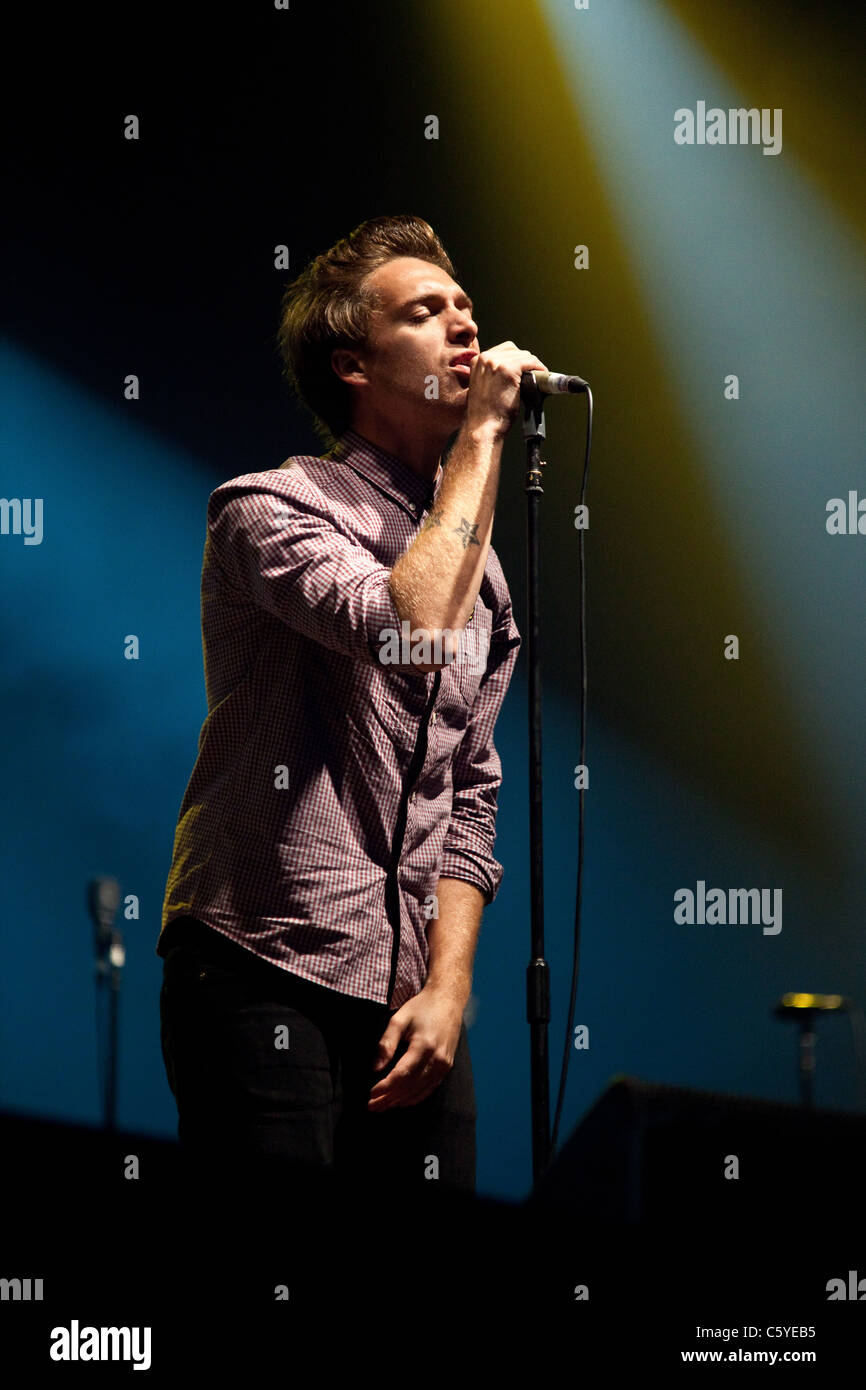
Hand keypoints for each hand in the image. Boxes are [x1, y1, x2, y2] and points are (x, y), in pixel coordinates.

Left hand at [367, 984, 464, 1110]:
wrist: (448, 1000)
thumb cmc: (421, 1007)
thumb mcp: (399, 1019)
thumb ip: (386, 1043)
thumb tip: (375, 1068)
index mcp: (424, 1046)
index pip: (401, 1075)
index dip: (385, 1087)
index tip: (370, 1094)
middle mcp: (437, 1059)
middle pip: (410, 1087)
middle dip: (389, 1098)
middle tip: (371, 1106)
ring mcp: (444, 1065)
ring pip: (420, 1091)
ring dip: (400, 1101)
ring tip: (382, 1106)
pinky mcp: (447, 1067)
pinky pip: (430, 1088)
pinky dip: (415, 1098)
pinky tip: (402, 1101)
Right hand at [464, 340, 547, 438]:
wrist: (483, 428)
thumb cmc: (484, 414)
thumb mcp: (483, 387)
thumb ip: (493, 375)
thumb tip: (515, 372)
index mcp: (477, 361)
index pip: (503, 351)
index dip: (517, 359)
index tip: (524, 369)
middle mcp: (484, 358)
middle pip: (514, 350)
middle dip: (525, 361)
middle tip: (533, 374)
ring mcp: (496, 363)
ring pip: (523, 355)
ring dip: (533, 365)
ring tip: (537, 377)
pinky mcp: (508, 369)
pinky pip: (530, 362)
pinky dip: (538, 368)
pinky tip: (541, 376)